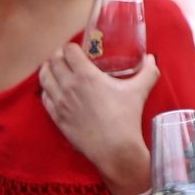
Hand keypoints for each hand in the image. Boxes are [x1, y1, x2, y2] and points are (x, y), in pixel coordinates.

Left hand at [39, 45, 159, 187]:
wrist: (113, 147)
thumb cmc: (126, 116)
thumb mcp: (140, 90)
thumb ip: (148, 71)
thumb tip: (151, 58)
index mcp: (86, 74)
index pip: (69, 51)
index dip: (72, 46)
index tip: (79, 48)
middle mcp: (68, 85)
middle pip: (53, 61)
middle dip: (59, 55)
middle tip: (68, 57)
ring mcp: (59, 101)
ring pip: (44, 77)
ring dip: (49, 69)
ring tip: (56, 68)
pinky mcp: (55, 116)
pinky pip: (44, 97)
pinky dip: (47, 89)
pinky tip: (53, 89)